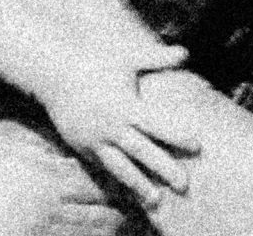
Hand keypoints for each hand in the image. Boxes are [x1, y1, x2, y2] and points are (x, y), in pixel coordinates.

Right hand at [44, 64, 200, 209]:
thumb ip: (157, 58)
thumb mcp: (128, 58)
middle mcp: (112, 127)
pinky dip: (117, 180)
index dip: (178, 136)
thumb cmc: (95, 63)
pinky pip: (103, 167)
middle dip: (164, 169)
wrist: (54, 74)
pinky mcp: (83, 147)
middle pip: (142, 152)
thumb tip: (186, 52)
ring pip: (121, 167)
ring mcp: (96, 140)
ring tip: (156, 201)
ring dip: (139, 184)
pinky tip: (130, 190)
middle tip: (184, 185)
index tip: (198, 145)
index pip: (157, 125)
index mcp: (126, 107)